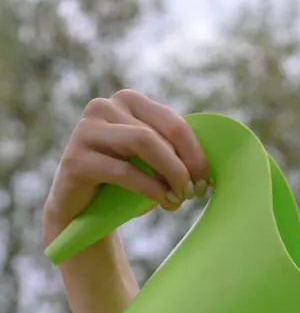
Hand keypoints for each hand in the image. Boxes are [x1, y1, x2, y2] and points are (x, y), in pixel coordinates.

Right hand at [42, 88, 210, 247]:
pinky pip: (124, 170)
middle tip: (194, 193)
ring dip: (169, 174)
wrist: (82, 209)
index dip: (196, 153)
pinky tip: (163, 202)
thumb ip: (173, 156)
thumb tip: (210, 172)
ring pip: (143, 142)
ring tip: (178, 198)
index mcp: (128, 102)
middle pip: (160, 133)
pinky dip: (150, 188)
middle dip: (184, 166)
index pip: (173, 122)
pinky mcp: (77, 158)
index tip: (206, 181)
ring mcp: (87, 129)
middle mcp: (104, 107)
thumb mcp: (151, 165)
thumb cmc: (123, 185)